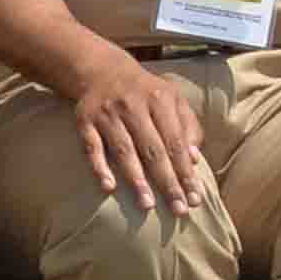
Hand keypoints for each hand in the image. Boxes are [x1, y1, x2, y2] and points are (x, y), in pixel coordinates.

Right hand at [71, 51, 215, 214]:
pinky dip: (99, 166)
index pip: (176, 142)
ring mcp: (107, 113)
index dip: (186, 171)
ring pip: (124, 150)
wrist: (102, 69)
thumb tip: (194, 160)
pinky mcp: (85, 120)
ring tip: (147, 205)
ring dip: (136, 179)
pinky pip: (92, 146)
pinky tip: (108, 187)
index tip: (194, 198)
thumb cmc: (146, 92)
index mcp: (159, 99)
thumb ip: (188, 126)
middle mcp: (133, 105)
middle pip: (153, 150)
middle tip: (178, 210)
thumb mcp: (172, 99)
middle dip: (167, 182)